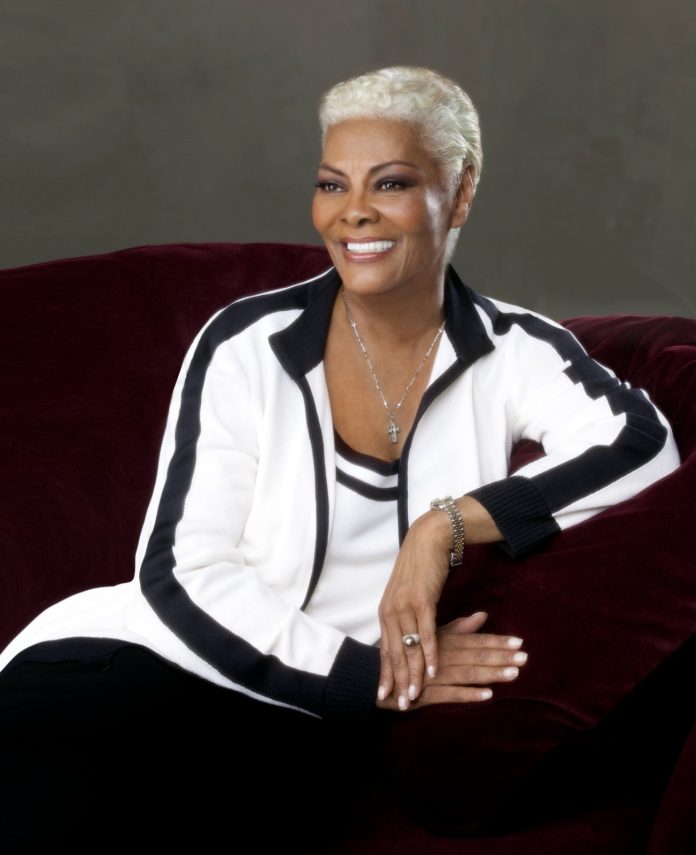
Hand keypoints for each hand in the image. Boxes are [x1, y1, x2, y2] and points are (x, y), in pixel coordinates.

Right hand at [376, 612, 526, 710]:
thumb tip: (483, 615)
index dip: (498, 642)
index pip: (476, 640)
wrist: (378, 675)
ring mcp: (434, 675)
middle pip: (475, 655)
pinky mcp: (426, 694)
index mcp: (443, 640)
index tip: (519, 642)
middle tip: (525, 657)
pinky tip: (487, 695)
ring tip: (513, 674)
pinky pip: (450, 694)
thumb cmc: (408, 653)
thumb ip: (459, 628)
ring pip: (467, 673)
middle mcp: (441, 655)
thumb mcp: (433, 636)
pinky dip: (468, 694)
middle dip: (501, 657)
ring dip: (491, 674)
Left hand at [377, 508, 452, 710]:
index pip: (385, 650)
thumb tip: (409, 641)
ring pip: (409, 648)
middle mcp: (391, 612)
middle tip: (399, 705)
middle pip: (394, 654)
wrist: (428, 541)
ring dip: (413, 675)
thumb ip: (408, 620)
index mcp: (386, 613)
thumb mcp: (409, 598)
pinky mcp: (422, 602)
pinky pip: (426, 634)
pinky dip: (430, 654)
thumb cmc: (420, 570)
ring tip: (415, 696)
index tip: (384, 695)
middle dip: (397, 682)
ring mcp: (405, 607)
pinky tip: (434, 671)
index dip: (385, 674)